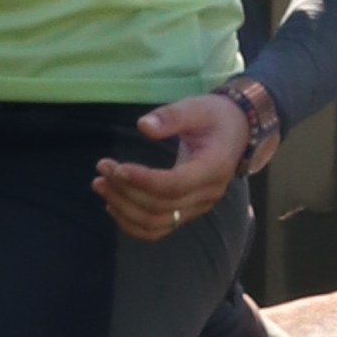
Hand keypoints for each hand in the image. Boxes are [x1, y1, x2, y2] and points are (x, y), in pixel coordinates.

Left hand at [94, 93, 252, 239]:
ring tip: (100, 185)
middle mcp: (207, 194)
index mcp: (213, 168)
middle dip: (125, 191)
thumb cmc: (214, 117)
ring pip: (156, 223)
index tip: (117, 168)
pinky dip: (132, 222)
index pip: (174, 185)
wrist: (236, 132)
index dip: (143, 181)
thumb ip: (171, 117)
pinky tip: (112, 204)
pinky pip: (158, 228)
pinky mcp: (187, 212)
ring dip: (124, 209)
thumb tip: (143, 126)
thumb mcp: (196, 108)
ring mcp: (197, 207)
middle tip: (102, 168)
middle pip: (161, 207)